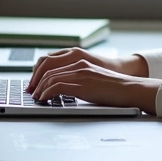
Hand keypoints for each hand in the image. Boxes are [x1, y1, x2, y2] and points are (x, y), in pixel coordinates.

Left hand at [27, 48, 147, 92]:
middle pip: (48, 68)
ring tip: (36, 97)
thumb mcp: (94, 79)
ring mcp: (80, 73)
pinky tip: (44, 99)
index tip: (36, 84)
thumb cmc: (114, 88)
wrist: (130, 89)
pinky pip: (57, 86)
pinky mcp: (82, 84)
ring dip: (39, 88)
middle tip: (31, 92)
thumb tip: (65, 90)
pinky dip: (47, 93)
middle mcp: (78, 64)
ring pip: (50, 77)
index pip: (53, 63)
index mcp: (81, 61)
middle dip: (36, 81)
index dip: (40, 73)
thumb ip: (80, 79)